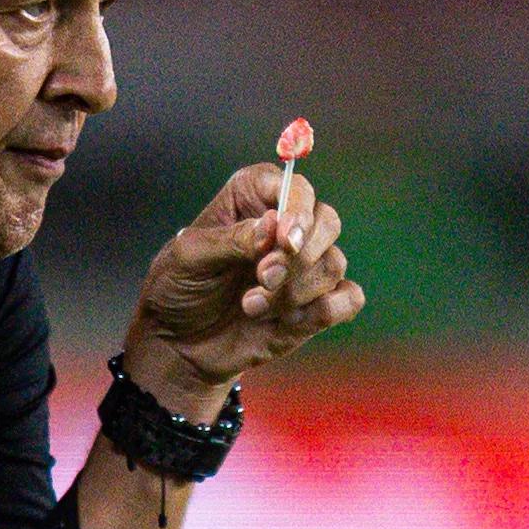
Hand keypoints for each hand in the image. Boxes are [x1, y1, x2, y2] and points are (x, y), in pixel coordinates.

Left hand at [124, 163, 362, 405]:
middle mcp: (285, 225)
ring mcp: (304, 264)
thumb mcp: (189, 259)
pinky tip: (284, 321)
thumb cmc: (179, 288)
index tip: (286, 240)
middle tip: (263, 278)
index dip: (298, 210)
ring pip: (333, 264)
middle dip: (298, 257)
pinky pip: (350, 298)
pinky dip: (324, 311)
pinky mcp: (317, 302)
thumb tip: (273, 225)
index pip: (294, 186)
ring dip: (293, 291)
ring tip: (250, 306)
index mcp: (252, 198)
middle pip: (327, 222)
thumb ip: (231, 239)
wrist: (180, 343)